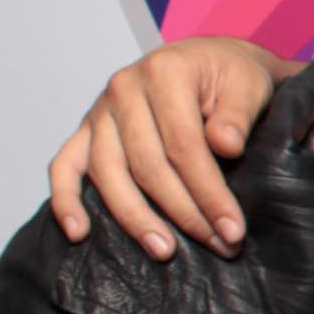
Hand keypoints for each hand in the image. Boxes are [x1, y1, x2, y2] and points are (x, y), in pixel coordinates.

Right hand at [47, 38, 292, 257]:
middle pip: (147, 164)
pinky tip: (79, 233)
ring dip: (135, 218)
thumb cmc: (231, 76)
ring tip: (164, 252)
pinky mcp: (86, 130)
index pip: (184, 145)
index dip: (209, 192)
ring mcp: (99, 111)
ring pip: (108, 173)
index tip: (233, 229)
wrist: (207, 61)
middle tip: (219, 245)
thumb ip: (238, 113)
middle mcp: (123, 89)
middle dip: (185, 212)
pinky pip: (64, 166)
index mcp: (164, 72)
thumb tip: (225, 146)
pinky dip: (66, 200)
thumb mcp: (250, 84)